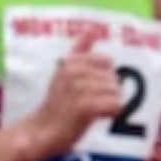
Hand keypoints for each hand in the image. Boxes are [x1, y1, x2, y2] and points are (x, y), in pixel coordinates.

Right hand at [24, 32, 122, 157]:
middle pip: (113, 78)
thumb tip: (90, 30)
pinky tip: (97, 117)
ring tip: (92, 110)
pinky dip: (111, 113)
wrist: (43, 130)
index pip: (106, 61)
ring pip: (116, 92)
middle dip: (108, 92)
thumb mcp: (65, 72)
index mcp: (71, 62)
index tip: (90, 87)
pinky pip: (115, 105)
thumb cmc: (58, 102)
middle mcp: (74, 72)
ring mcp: (79, 89)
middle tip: (89, 103)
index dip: (104, 77)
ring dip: (109, 104)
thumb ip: (79, 51)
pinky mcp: (85, 107)